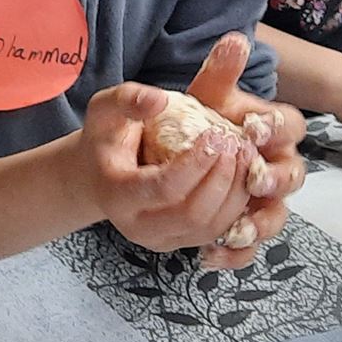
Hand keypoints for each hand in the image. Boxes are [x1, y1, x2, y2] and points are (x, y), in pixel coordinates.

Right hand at [79, 81, 258, 263]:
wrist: (97, 174)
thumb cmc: (105, 139)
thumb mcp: (105, 109)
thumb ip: (128, 99)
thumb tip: (160, 101)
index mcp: (115, 195)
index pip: (164, 189)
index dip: (196, 163)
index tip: (216, 134)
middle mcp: (135, 226)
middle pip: (192, 214)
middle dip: (222, 178)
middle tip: (236, 144)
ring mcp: (159, 240)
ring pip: (209, 227)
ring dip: (235, 192)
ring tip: (244, 155)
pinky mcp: (179, 242)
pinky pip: (216, 232)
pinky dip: (235, 204)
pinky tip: (240, 174)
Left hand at [184, 32, 306, 269]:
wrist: (163, 152)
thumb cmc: (194, 120)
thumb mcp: (203, 95)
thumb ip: (219, 72)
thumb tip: (235, 39)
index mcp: (271, 130)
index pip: (291, 127)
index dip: (275, 128)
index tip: (252, 127)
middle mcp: (275, 166)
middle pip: (293, 176)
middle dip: (274, 178)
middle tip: (253, 177)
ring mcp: (263, 201)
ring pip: (275, 217)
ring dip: (258, 224)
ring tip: (236, 229)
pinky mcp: (244, 227)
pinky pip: (249, 249)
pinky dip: (234, 256)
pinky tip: (209, 256)